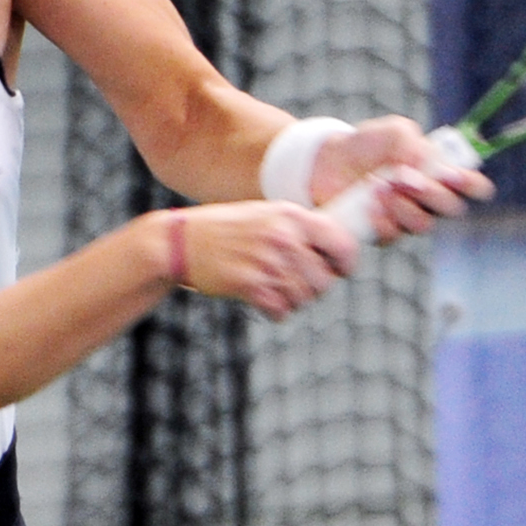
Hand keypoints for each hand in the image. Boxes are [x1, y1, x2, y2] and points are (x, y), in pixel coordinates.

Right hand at [168, 201, 356, 318]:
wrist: (180, 242)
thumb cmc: (227, 229)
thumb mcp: (265, 214)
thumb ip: (298, 228)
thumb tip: (336, 252)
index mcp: (292, 216)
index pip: (343, 244)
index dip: (345, 263)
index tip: (337, 271)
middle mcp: (283, 237)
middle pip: (324, 280)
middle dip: (314, 288)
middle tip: (295, 284)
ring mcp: (266, 262)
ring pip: (304, 298)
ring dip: (292, 300)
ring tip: (274, 289)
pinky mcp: (249, 286)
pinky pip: (281, 311)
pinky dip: (276, 311)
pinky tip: (263, 300)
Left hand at [312, 116, 495, 241]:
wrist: (329, 161)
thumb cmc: (367, 145)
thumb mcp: (394, 132)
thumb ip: (414, 145)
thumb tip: (426, 166)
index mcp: (439, 173)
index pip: (471, 185)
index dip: (473, 185)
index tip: (461, 179)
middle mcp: (429, 200)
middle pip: (451, 208)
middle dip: (433, 194)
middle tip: (408, 179)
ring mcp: (407, 219)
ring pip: (423, 224)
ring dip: (404, 205)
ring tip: (380, 186)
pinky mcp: (383, 233)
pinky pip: (393, 235)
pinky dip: (382, 218)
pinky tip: (368, 202)